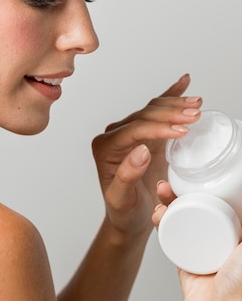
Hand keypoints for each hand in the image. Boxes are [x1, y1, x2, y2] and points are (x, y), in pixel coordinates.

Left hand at [92, 74, 201, 235]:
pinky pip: (157, 111)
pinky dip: (171, 96)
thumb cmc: (123, 210)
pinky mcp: (144, 134)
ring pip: (153, 110)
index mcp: (105, 148)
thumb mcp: (121, 199)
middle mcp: (114, 136)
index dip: (158, 127)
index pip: (134, 130)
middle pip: (145, 116)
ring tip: (197, 105)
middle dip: (171, 113)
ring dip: (176, 104)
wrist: (129, 217)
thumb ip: (126, 176)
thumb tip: (140, 150)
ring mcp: (129, 133)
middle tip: (194, 115)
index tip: (181, 130)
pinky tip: (183, 83)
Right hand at [154, 182, 241, 300]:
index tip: (199, 172)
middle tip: (172, 181)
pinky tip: (157, 213)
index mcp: (240, 231)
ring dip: (169, 202)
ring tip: (161, 192)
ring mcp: (203, 247)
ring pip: (183, 216)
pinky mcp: (185, 259)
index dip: (211, 183)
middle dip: (184, 190)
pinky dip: (162, 222)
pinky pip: (171, 235)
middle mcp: (223, 236)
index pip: (225, 199)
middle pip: (201, 204)